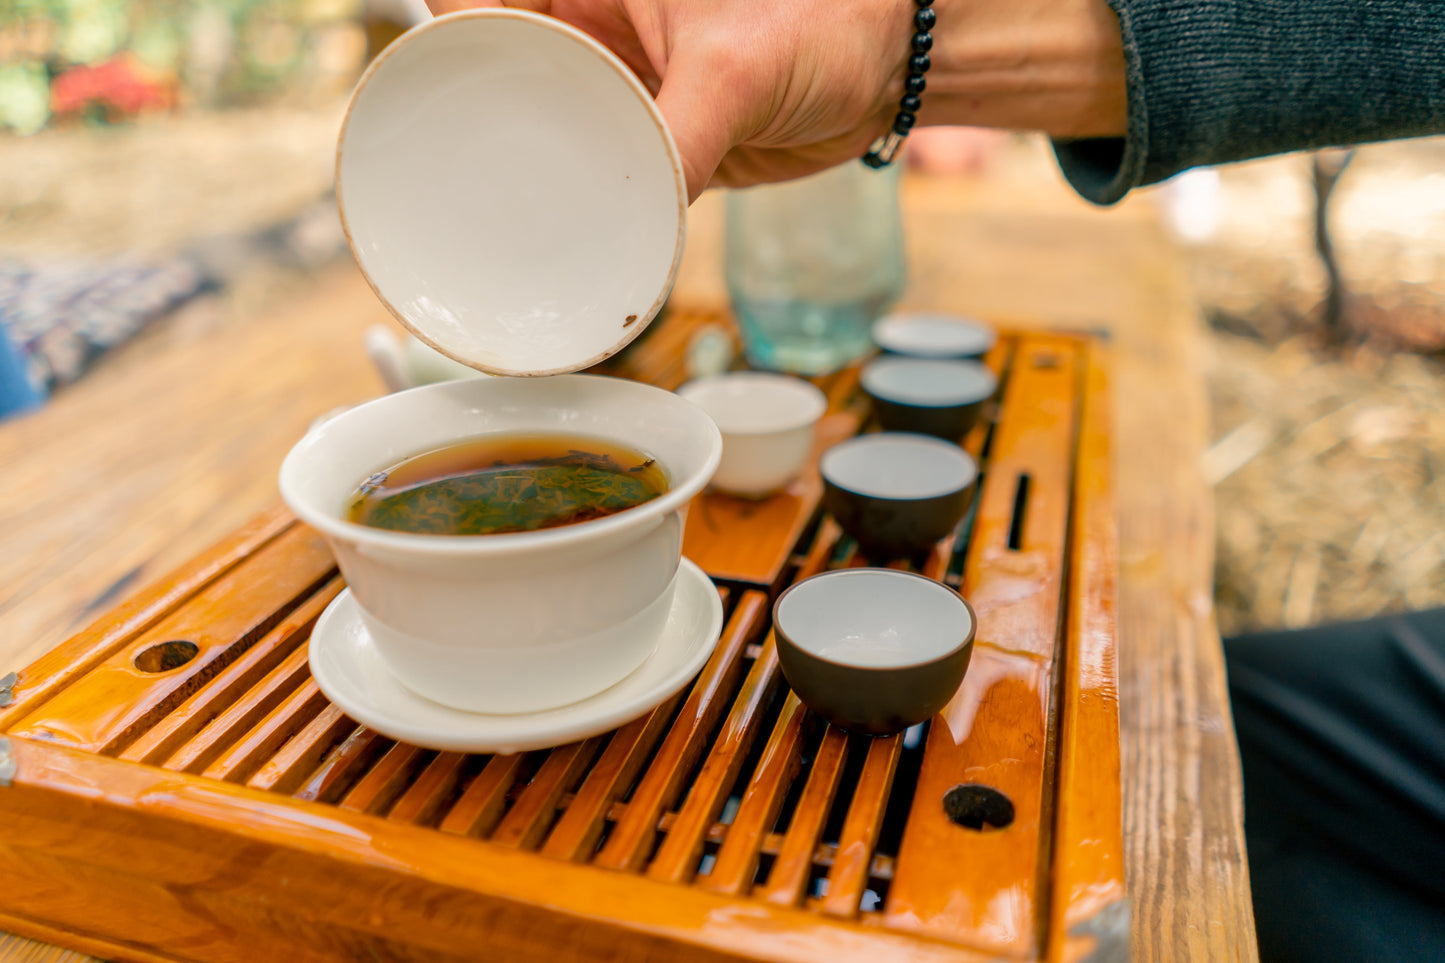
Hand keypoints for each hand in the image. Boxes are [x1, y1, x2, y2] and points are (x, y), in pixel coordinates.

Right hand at [426, 0, 1125, 200]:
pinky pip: (605, 174)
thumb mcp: (740, 66)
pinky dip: (590, 208)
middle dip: (476, 121)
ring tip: (492, 224)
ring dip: (528, 173)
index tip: (426, 92)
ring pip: (549, 128)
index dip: (449, 36)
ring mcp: (626, 86)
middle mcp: (598, 26)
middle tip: (447, 181)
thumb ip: (683, 133)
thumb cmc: (828, 17)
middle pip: (505, 71)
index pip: (486, 1)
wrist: (892, 66)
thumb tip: (640, 214)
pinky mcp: (657, 138)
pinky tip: (569, 243)